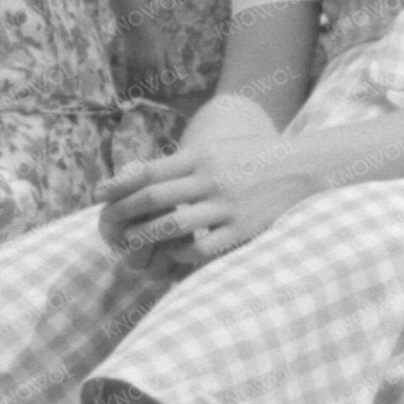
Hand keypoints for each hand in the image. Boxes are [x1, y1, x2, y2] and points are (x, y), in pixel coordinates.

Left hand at [98, 130, 308, 272]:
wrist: (304, 168)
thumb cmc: (255, 158)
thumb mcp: (219, 148)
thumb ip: (186, 162)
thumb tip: (143, 175)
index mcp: (202, 156)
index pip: (149, 171)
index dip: (119, 184)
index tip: (99, 195)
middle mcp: (210, 179)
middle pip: (153, 198)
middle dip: (123, 211)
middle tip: (105, 223)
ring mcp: (225, 206)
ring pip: (172, 225)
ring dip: (145, 236)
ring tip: (129, 243)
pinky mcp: (241, 230)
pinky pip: (202, 247)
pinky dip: (180, 253)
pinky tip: (171, 254)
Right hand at [117, 26, 169, 94]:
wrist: (137, 25)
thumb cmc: (154, 34)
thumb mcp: (166, 46)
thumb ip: (170, 60)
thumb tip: (176, 73)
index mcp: (158, 60)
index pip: (163, 79)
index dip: (166, 89)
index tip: (168, 96)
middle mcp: (147, 64)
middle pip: (151, 83)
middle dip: (155, 92)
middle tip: (157, 99)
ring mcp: (136, 63)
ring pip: (139, 82)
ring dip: (141, 91)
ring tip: (143, 98)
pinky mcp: (128, 61)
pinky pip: (127, 76)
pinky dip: (128, 84)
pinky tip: (128, 91)